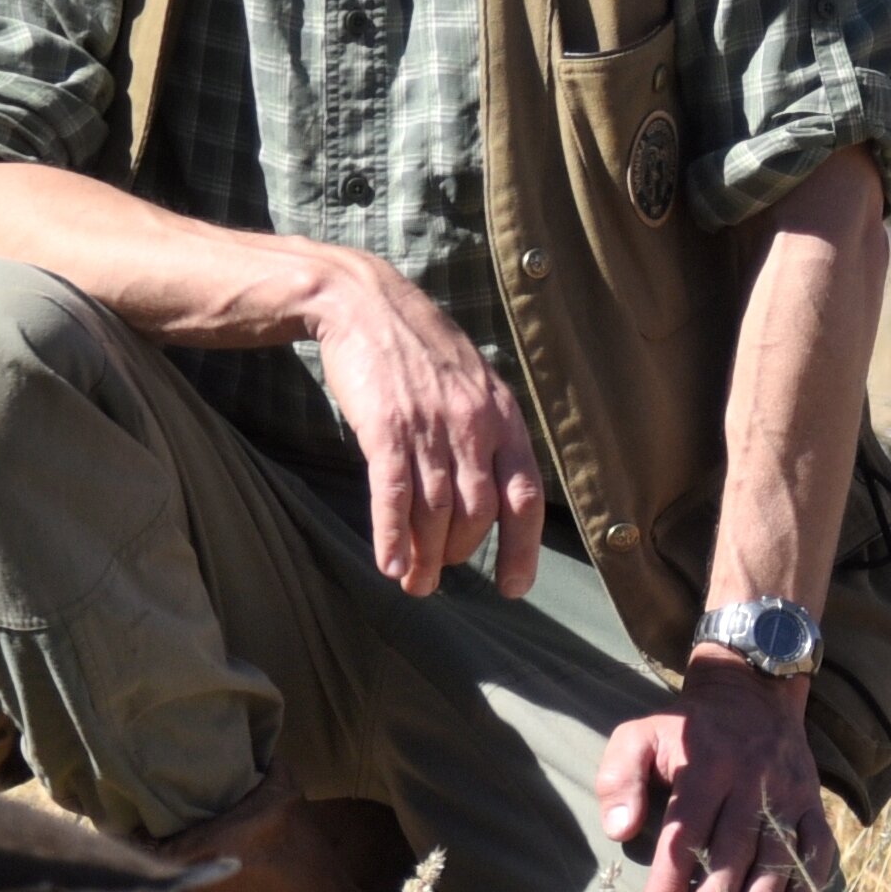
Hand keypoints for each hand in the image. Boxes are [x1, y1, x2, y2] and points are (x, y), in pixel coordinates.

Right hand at [301, 248, 547, 596]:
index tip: (512, 587)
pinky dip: (393, 534)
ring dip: (424, 556)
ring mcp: (431, 428)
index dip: (522, 549)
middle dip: (458, 554)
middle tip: (437, 576)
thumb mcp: (472, 384)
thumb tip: (486, 487)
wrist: (365, 304)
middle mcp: (475, 427)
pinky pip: (395, 494)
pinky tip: (389, 563)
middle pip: (476, 513)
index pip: (525, 498)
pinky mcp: (386, 427)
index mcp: (504, 419)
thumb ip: (485, 431)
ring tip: (412, 584)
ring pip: (435, 511)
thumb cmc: (417, 348)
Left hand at [598, 655, 840, 891]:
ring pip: (777, 852)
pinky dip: (813, 878)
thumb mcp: (637, 736)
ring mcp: (786, 793)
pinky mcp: (812, 800)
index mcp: (703, 768)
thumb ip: (619, 780)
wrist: (750, 694)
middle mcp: (749, 782)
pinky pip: (819, 843)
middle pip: (731, 850)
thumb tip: (618, 831)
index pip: (683, 833)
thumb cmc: (683, 728)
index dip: (669, 878)